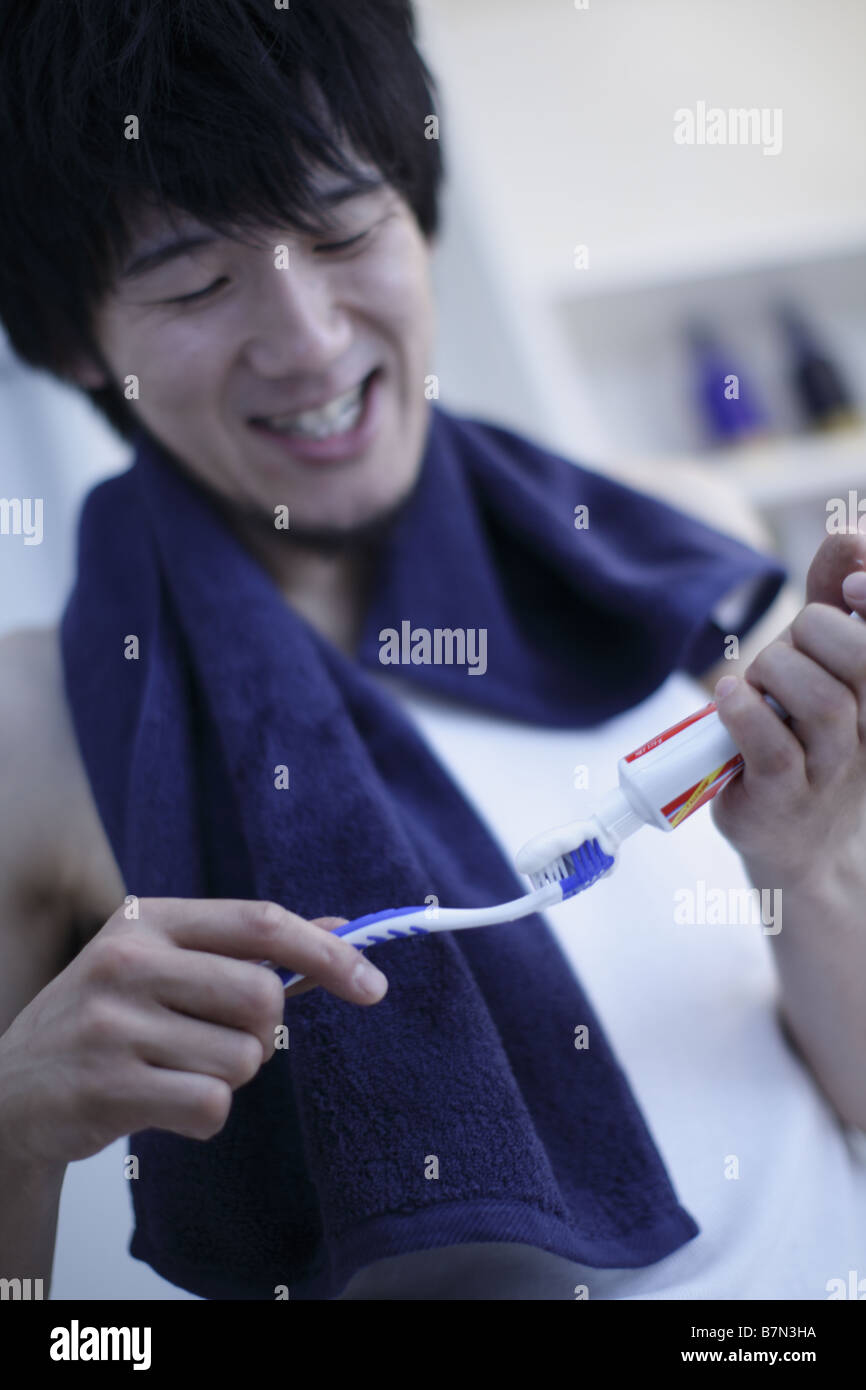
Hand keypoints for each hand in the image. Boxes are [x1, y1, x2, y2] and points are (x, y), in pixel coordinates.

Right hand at [0, 899, 386, 1167]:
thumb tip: (343, 933)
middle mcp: (127, 961)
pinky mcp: (108, 1086)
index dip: (327, 953)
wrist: (11, 1091)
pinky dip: (204, 1116)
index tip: (373, 983)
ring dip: (228, 1077)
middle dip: (262, 1032)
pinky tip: (160, 1104)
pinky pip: (212, 1106)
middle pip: (262, 996)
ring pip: (243, 1059)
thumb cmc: (107, 1021)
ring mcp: (113, 1024)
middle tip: (220, 1040)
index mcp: (147, 919)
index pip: (260, 922)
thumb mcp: (163, 966)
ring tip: (175, 1070)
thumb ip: (246, 950)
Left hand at [710, 534, 865, 892]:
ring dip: (775, 674)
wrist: (798, 847)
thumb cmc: (806, 742)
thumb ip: (835, 603)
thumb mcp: (824, 669)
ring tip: (753, 683)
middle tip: (783, 652)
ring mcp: (831, 770)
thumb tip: (847, 535)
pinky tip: (729, 699)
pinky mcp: (783, 800)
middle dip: (813, 634)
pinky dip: (744, 712)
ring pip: (822, 703)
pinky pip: (773, 747)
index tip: (850, 585)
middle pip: (860, 659)